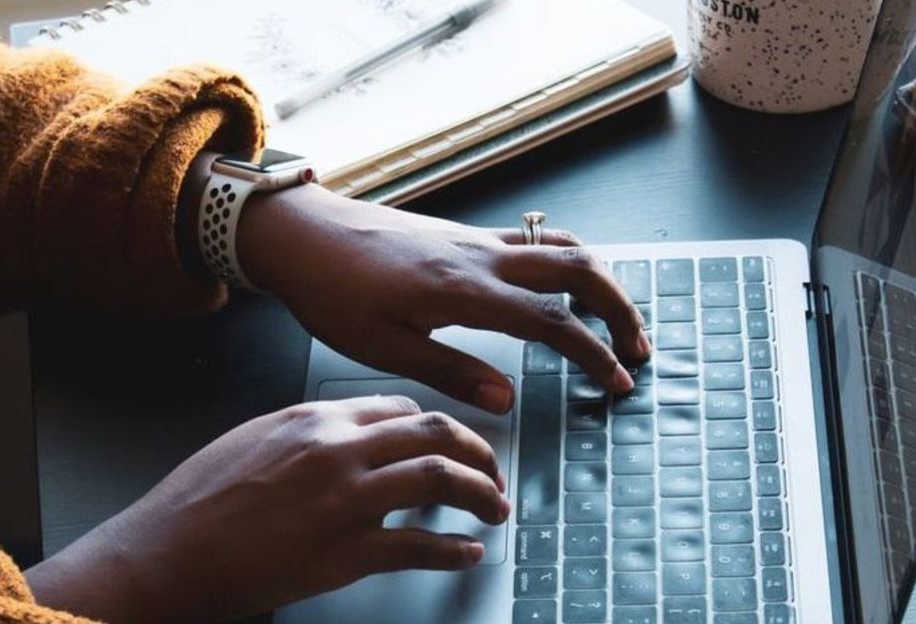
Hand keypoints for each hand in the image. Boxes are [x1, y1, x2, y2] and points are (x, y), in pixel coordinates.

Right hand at [26, 396, 507, 622]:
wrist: (166, 552)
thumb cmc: (197, 500)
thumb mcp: (252, 440)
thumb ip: (306, 434)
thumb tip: (347, 439)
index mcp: (314, 418)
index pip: (399, 408)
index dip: (437, 425)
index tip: (451, 442)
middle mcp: (337, 449)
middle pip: (434, 433)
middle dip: (478, 451)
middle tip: (492, 472)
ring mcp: (345, 500)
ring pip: (440, 479)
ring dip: (481, 494)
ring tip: (495, 509)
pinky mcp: (345, 552)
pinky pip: (419, 545)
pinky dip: (453, 550)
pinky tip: (466, 553)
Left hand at [239, 185, 650, 413]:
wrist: (302, 234)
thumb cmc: (332, 291)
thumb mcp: (384, 348)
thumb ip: (451, 372)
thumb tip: (508, 400)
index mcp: (464, 290)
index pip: (552, 321)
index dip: (593, 353)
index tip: (617, 381)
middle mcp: (480, 256)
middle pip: (577, 268)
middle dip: (619, 307)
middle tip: (637, 347)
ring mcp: (474, 238)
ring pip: (560, 246)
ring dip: (598, 279)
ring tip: (613, 316)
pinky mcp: (462, 234)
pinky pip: (532, 239)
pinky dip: (565, 260)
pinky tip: (561, 285)